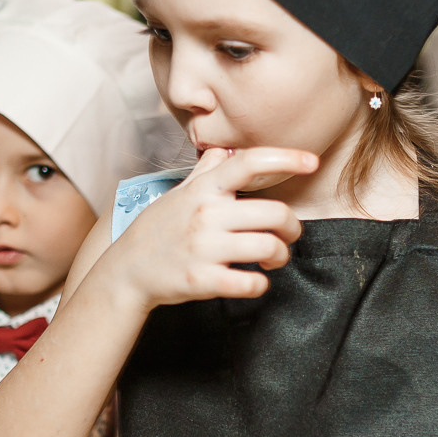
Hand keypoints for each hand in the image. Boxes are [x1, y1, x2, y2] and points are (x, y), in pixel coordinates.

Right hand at [104, 147, 314, 310]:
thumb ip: (205, 173)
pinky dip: (260, 284)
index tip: (311, 161)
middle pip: (275, 214)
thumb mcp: (177, 194)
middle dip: (292, 228)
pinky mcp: (203, 280)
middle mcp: (206, 215)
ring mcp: (204, 248)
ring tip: (272, 259)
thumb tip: (224, 151)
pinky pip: (251, 283)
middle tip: (288, 235)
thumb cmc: (156, 230)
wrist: (126, 271)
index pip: (249, 163)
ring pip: (269, 247)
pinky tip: (254, 280)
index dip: (285, 158)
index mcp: (204, 190)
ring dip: (280, 256)